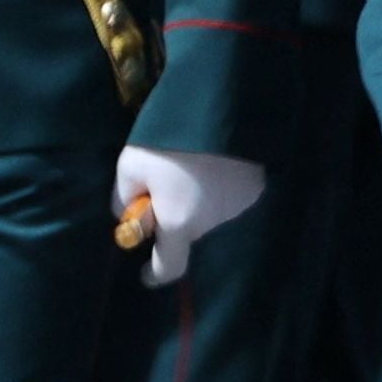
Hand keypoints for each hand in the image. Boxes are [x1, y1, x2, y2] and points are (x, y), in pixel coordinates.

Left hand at [113, 147, 267, 286]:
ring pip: (209, 214)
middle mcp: (213, 223)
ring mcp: (239, 205)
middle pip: (188, 233)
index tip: (146, 271)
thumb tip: (129, 214)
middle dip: (174, 218)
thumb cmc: (170, 142)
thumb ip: (124, 199)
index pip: (170, 267)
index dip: (156, 273)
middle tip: (163, 187)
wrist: (224, 108)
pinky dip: (220, 188)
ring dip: (198, 201)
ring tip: (194, 167)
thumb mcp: (130, 166)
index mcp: (180, 224)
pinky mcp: (257, 187)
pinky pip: (231, 197)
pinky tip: (216, 163)